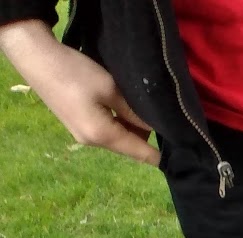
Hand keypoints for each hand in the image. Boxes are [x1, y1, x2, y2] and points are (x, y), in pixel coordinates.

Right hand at [0, 20, 158, 164]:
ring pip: (120, 137)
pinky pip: (108, 129)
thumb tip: (159, 128)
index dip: (164, 155)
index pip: (143, 155)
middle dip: (149, 136)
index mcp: (103, 137)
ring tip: (146, 108)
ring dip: (134, 126)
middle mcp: (93, 143)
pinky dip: (120, 122)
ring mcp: (83, 135)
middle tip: (167, 119)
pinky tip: (126, 106)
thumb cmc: (75, 72)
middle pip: (131, 147)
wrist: (36, 57)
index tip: (185, 149)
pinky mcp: (78, 124)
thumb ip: (136, 112)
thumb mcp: (112, 89)